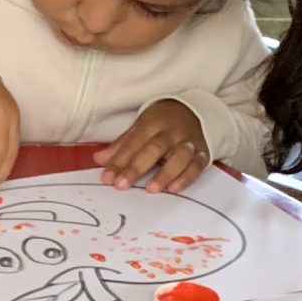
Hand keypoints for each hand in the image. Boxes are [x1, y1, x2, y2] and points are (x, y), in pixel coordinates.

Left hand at [94, 99, 209, 192]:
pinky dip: (187, 177)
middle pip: (154, 149)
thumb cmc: (162, 123)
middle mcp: (171, 132)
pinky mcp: (202, 153)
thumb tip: (98, 160)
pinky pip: (197, 165)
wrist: (195, 111)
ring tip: (151, 189)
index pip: (133, 143)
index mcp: (152, 123)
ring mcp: (189, 142)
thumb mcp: (140, 128)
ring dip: (165, 173)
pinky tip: (174, 188)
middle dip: (136, 167)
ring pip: (180, 156)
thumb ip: (121, 146)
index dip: (118, 162)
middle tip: (122, 185)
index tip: (106, 178)